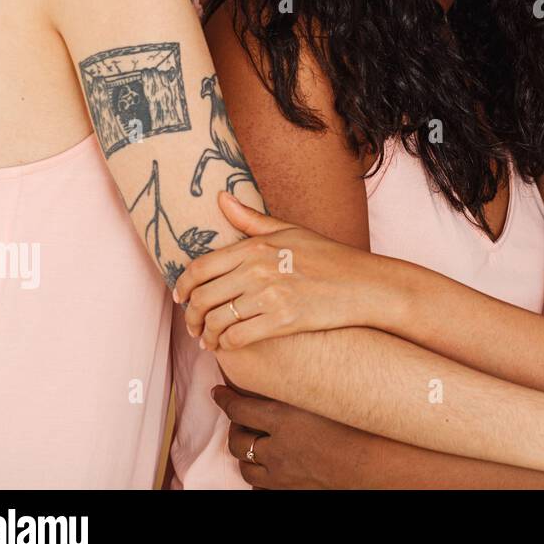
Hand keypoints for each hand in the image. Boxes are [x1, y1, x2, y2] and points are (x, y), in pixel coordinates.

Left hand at [172, 192, 380, 349]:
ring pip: (217, 321)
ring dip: (206, 334)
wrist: (363, 284)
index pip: (201, 267)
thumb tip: (219, 197)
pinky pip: (238, 337)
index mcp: (256, 246)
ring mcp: (270, 296)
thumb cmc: (329, 256)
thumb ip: (251, 219)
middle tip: (192, 325)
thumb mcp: (290, 230)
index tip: (180, 297)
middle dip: (190, 316)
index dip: (183, 286)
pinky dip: (225, 345)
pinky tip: (226, 346)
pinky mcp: (282, 321)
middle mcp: (258, 269)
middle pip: (203, 297)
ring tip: (207, 339)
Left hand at [213, 385, 378, 488]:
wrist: (376, 464)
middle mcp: (276, 448)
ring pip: (244, 467)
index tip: (216, 392)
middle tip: (236, 419)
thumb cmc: (360, 424)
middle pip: (237, 440)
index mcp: (284, 419)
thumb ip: (304, 383)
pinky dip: (258, 478)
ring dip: (243, 454)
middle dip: (233, 428)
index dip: (224, 399)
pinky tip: (265, 470)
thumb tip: (290, 365)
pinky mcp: (289, 490)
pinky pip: (260, 488)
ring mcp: (281, 474)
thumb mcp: (329, 395)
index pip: (239, 408)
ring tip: (248, 444)